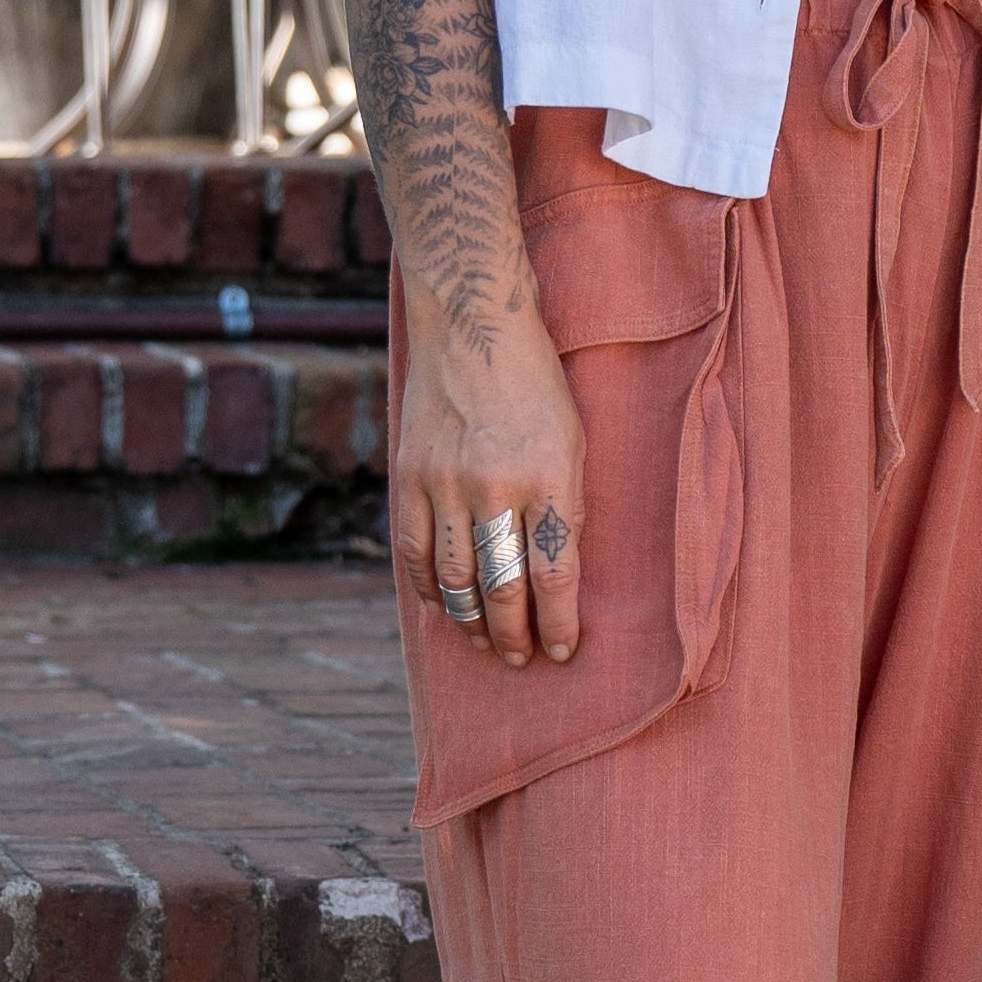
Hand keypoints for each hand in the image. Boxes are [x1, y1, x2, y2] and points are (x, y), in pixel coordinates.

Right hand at [393, 295, 586, 670]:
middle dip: (514, 634)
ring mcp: (445, 482)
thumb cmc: (537, 382)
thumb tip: (555, 573)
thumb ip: (564, 501)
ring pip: (454, 577)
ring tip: (484, 641)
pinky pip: (413, 549)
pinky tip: (442, 605)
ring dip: (470, 619)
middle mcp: (495, 485)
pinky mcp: (408, 475)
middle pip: (503, 585)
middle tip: (520, 658)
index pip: (555, 571)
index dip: (560, 622)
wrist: (471, 324)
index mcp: (549, 475)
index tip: (564, 651)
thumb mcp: (573, 438)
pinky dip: (427, 586)